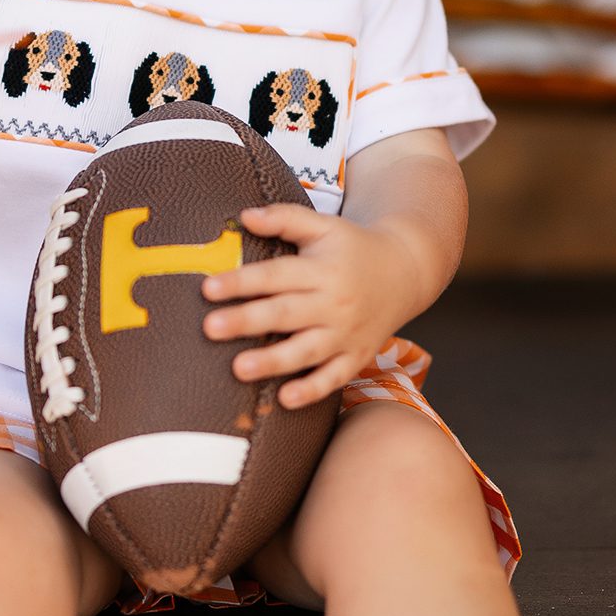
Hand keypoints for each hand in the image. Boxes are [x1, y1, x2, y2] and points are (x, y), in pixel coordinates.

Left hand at [201, 205, 421, 410]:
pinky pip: (334, 377)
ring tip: (240, 368)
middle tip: (211, 328)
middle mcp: (334, 303)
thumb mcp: (324, 226)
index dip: (241, 282)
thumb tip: (245, 216)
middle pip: (285, 314)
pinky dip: (312, 390)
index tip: (208, 289)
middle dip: (247, 321)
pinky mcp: (356, 356)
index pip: (275, 275)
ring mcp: (346, 333)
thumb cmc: (355, 248)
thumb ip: (284, 218)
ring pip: (307, 350)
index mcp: (321, 269)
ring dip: (273, 360)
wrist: (407, 272)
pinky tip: (285, 399)